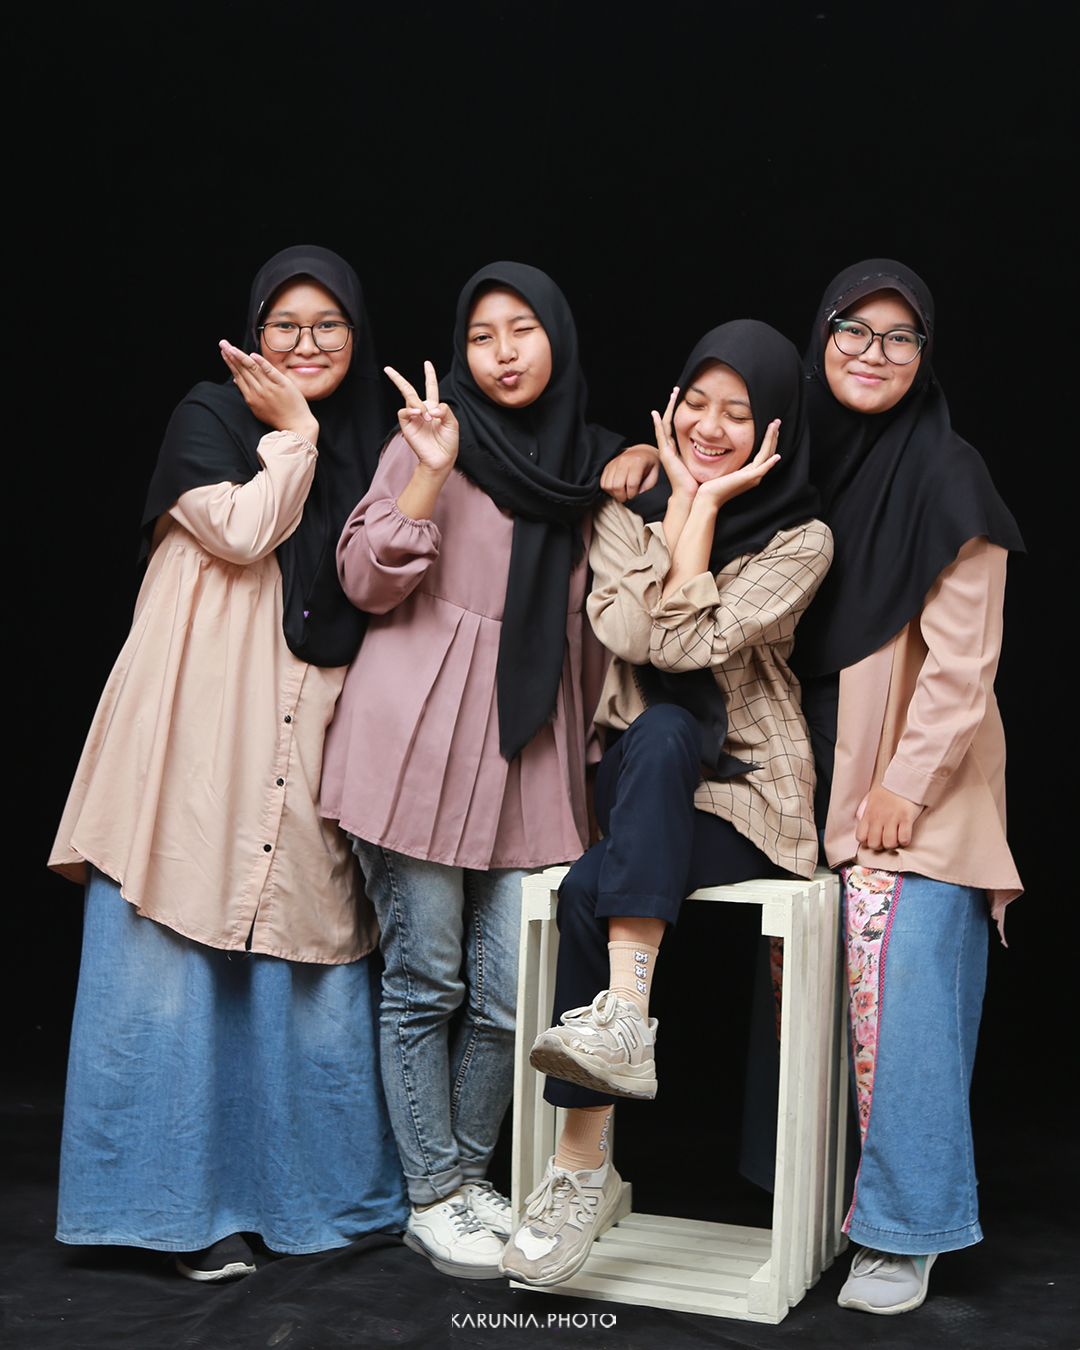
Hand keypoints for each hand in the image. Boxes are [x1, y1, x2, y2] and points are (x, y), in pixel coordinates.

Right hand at [220, 341, 319, 441]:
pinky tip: (252, 355)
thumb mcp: (258, 408)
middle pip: (242, 370)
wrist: (297, 426)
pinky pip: (269, 371)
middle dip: (231, 355)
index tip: (224, 352)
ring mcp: (270, 387)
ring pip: (252, 368)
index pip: (238, 376)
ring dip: (240, 356)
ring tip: (231, 347)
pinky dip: (261, 362)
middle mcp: (258, 392)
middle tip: (222, 343)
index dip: (230, 363)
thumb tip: (236, 380)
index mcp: (251, 398)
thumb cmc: (278, 417)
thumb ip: (248, 393)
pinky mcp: (282, 384)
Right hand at [385, 361, 458, 474]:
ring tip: (429, 417)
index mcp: (433, 408)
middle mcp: (421, 411)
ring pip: (409, 400)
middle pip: (408, 390)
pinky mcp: (407, 427)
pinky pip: (404, 412)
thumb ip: (444, 409)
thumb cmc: (448, 443)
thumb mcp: (452, 422)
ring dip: (419, 405)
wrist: (442, 459)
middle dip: (397, 379)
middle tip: (387, 369)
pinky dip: (410, 410)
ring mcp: (413, 418)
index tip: (427, 363)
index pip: (430, 387)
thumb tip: (430, 407)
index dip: (429, 375)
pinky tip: (419, 414)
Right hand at [601, 444, 660, 501]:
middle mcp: (624, 460)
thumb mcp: (655, 474)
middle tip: (628, 498)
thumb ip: (649, 486)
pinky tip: (616, 489)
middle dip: (622, 497)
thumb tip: (638, 495)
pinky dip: (608, 489)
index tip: (635, 496)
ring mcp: (614, 462)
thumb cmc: (649, 464)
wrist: (641, 452)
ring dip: (614, 494)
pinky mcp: (608, 466)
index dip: (633, 495)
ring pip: (608, 485)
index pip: (632, 484)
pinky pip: (603, 482)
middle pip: (617, 485)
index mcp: (638, 461)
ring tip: (622, 494)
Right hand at [651, 387, 698, 501]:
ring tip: (672, 394)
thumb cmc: (698, 482)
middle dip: (672, 404)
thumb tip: (719, 444)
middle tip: (676, 389)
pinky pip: (660, 436)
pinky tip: (654, 414)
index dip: (678, 411)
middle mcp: (669, 448)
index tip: (683, 398)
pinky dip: (656, 424)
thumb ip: (707, 451)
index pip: (675, 425)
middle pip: (668, 421)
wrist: (690, 495)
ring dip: (668, 408)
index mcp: (676, 449)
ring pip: (664, 424)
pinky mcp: (665, 454)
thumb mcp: (702, 461)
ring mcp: (665, 450)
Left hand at [695, 418, 781, 508]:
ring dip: (772, 441)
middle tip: (777, 421)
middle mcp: (755, 475)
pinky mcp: (746, 479)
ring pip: (766, 456)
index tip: (772, 426)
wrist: (708, 498)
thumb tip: (731, 447)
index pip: (765, 453)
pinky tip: (777, 456)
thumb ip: (734, 462)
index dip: (770, 439)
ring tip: (775, 427)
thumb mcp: (727, 469)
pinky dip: (770, 463)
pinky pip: (761, 470)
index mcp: (751, 472)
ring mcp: (752, 478)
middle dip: (773, 436)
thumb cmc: (713, 485)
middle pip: (769, 452)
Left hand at [855, 785, 924, 850]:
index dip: (867, 842)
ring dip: (893, 844)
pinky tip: (905, 835)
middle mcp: (878, 817)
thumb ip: (863, 810)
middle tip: (886, 840)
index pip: (860, 837)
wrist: (905, 780)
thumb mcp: (871, 797)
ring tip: (896, 837)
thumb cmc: (888, 790)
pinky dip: (905, 841)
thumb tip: (860, 821)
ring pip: (889, 844)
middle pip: (874, 844)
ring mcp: (892, 818)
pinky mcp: (906, 818)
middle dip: (880, 846)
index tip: (874, 838)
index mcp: (869, 813)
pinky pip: (904, 839)